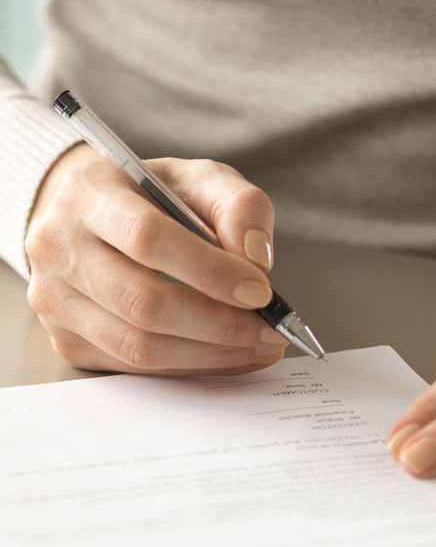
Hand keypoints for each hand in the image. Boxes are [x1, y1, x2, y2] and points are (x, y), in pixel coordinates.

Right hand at [25, 144, 287, 374]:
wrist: (96, 218)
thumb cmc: (153, 197)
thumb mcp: (201, 180)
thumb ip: (239, 206)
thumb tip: (256, 259)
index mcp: (87, 192)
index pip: (148, 238)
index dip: (209, 271)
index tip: (260, 291)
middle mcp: (57, 246)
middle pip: (142, 302)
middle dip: (219, 324)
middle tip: (270, 330)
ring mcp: (55, 299)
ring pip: (138, 346)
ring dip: (210, 354)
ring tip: (259, 346)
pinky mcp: (67, 339)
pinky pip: (134, 367)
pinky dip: (191, 367)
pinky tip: (229, 355)